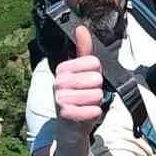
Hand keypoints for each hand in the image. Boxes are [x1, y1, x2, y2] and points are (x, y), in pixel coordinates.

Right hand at [53, 25, 103, 146]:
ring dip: (96, 102)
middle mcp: (59, 82)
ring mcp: (61, 98)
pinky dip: (94, 113)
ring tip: (85, 105)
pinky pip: (94, 110)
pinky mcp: (67, 115)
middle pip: (96, 78)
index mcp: (62, 69)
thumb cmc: (77, 97)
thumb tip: (81, 28)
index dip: (96, 73)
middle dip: (97, 89)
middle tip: (87, 95)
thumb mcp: (81, 73)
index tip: (86, 80)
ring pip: (96, 94)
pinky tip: (86, 114)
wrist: (69, 127)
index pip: (93, 62)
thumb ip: (83, 50)